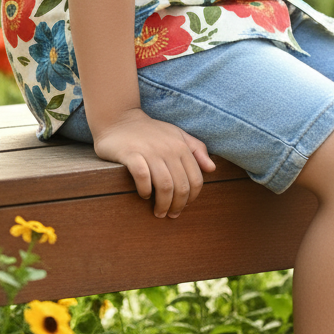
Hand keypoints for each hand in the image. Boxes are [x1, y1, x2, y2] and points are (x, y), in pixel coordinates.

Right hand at [92, 108, 215, 218]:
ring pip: (164, 186)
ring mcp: (150, 151)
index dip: (192, 197)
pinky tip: (145, 195)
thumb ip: (196, 149)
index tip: (184, 205)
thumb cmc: (151, 131)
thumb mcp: (177, 135)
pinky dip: (145, 190)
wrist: (120, 119)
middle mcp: (168, 149)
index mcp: (181, 146)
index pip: (195, 179)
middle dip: (178, 205)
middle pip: (181, 186)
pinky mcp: (131, 154)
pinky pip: (143, 177)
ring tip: (159, 212)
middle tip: (171, 215)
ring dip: (163, 204)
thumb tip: (212, 168)